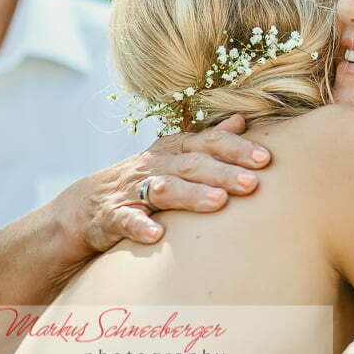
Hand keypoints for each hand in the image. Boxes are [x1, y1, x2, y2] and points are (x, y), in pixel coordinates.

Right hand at [69, 114, 271, 254]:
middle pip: (192, 164)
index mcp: (174, 149)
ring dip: (191, 195)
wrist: (87, 204)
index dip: (236, 148)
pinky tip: (157, 234)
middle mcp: (156, 165)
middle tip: (251, 184)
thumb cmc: (145, 178)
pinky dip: (140, 225)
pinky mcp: (112, 215)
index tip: (265, 158)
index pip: (208, 142)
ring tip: (218, 204)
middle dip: (223, 173)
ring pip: (164, 189)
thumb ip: (208, 139)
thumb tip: (241, 120)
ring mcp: (132, 189)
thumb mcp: (176, 154)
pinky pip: (125, 219)